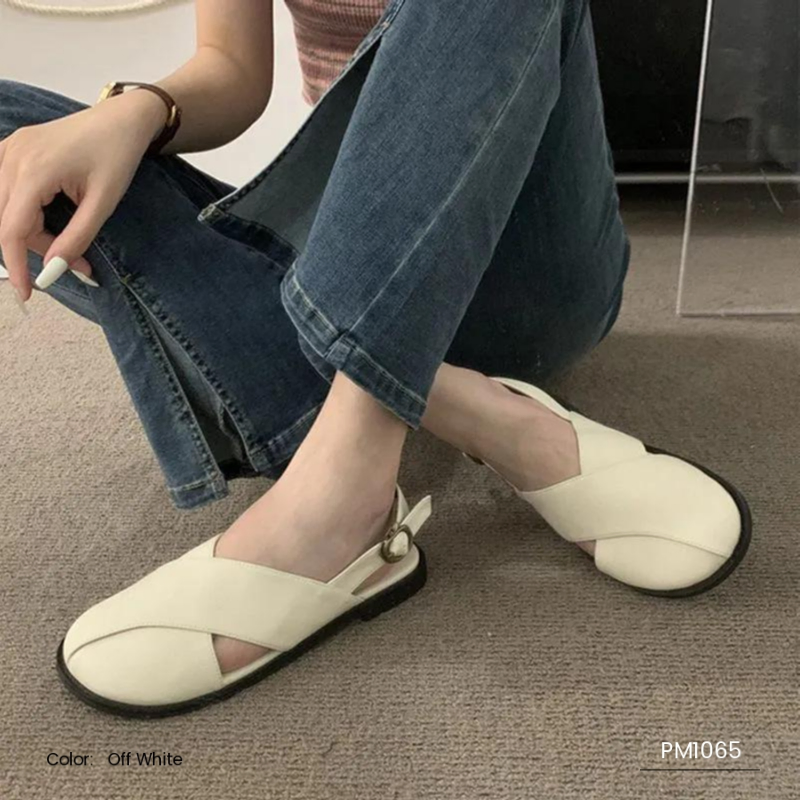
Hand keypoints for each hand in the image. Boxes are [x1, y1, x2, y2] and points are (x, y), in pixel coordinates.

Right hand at [0, 89, 166, 300]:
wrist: (121, 119)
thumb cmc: (117, 155)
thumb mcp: (103, 203)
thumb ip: (76, 237)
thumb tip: (54, 268)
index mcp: (33, 170)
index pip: (11, 229)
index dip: (16, 265)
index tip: (28, 293)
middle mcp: (12, 156)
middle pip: (7, 221)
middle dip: (36, 250)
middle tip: (75, 265)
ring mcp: (8, 149)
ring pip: (4, 209)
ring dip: (32, 234)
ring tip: (68, 243)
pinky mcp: (12, 149)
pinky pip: (5, 191)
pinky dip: (24, 214)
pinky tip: (49, 221)